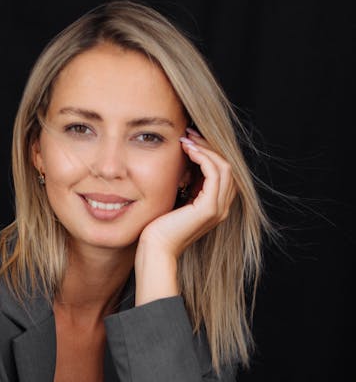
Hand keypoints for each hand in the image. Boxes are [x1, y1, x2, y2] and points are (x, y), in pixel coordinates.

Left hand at [137, 130, 236, 257]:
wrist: (155, 248)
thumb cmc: (158, 226)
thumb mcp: (176, 198)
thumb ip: (186, 183)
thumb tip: (186, 158)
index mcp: (214, 206)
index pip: (221, 171)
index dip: (208, 151)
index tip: (189, 139)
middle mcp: (221, 208)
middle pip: (226, 166)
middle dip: (208, 146)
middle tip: (189, 133)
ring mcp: (218, 209)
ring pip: (224, 167)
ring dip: (205, 148)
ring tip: (186, 139)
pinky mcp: (209, 209)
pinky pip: (214, 173)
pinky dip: (203, 157)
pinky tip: (187, 150)